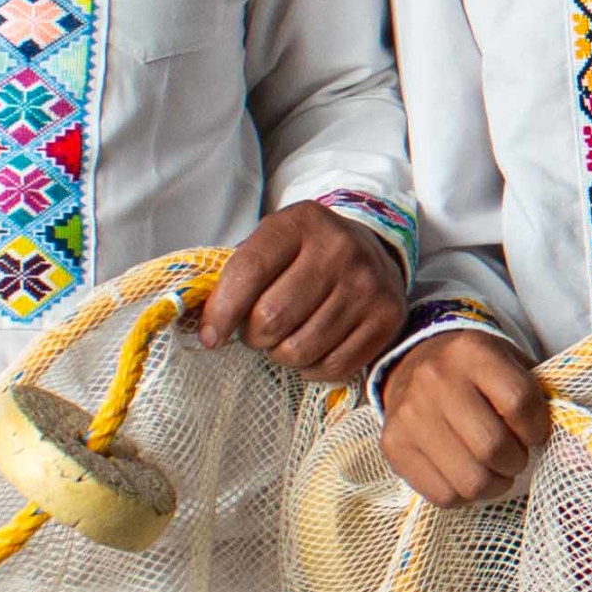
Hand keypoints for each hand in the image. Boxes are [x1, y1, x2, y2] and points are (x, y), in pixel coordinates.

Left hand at [199, 202, 405, 384]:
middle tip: (257, 333)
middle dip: (252, 336)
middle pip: (272, 318)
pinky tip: (310, 352)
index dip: (221, 311)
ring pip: (300, 349)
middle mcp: (340, 250)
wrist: (372, 251)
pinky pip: (332, 367)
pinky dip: (311, 369)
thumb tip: (204, 328)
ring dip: (281, 355)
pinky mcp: (387, 318)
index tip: (211, 336)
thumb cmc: (305, 254)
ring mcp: (368, 285)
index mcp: (301, 222)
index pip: (249, 271)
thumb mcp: (273, 243)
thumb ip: (238, 274)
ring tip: (285, 340)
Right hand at [378, 330, 551, 507]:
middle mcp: (435, 380)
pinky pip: (442, 495)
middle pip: (492, 447)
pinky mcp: (393, 446)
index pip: (519, 402)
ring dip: (494, 484)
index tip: (536, 434)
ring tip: (495, 470)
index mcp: (472, 352)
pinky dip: (465, 496)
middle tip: (515, 456)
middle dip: (516, 461)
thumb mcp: (509, 365)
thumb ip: (540, 397)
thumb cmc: (475, 373)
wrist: (413, 365)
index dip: (538, 428)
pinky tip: (468, 474)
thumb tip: (570, 453)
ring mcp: (409, 415)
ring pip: (469, 480)